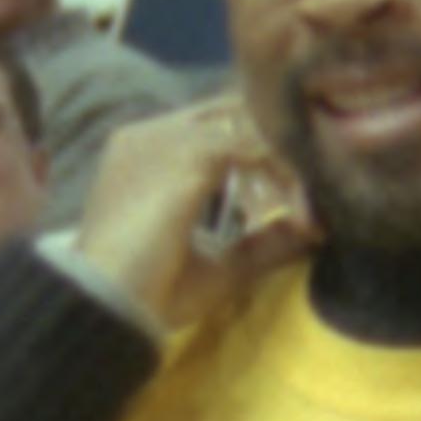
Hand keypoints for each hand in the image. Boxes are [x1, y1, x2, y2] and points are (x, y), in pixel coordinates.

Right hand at [73, 97, 316, 339]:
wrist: (108, 306)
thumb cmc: (150, 292)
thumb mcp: (218, 263)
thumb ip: (261, 241)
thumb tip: (311, 231)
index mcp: (143, 151)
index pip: (213, 124)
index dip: (258, 153)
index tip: (291, 199)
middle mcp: (151, 133)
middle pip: (234, 114)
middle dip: (277, 153)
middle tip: (306, 204)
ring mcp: (167, 140)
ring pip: (249, 130)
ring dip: (287, 170)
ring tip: (306, 216)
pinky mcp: (187, 158)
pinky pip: (254, 149)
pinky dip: (284, 179)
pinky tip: (299, 216)